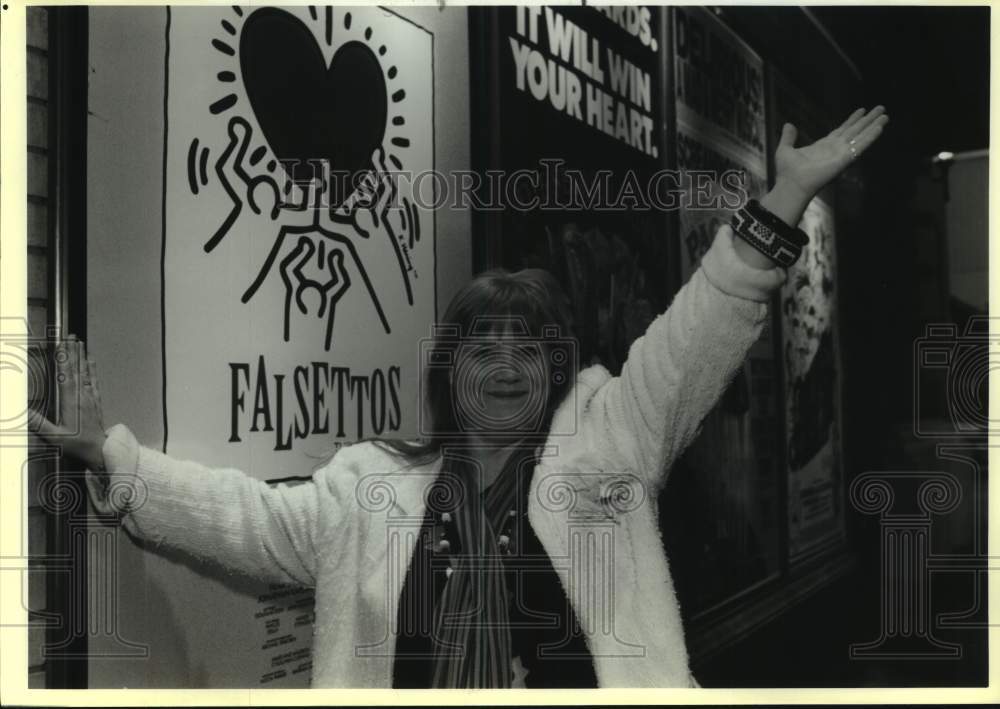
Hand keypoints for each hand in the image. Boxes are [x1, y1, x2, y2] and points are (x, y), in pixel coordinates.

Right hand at [28, 335, 107, 474]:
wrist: (100, 450)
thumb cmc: (78, 444)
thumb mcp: (55, 437)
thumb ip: (39, 424)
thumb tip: (24, 412)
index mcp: (71, 402)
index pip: (65, 375)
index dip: (63, 359)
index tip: (60, 345)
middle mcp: (82, 396)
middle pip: (76, 369)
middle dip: (72, 352)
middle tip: (70, 336)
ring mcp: (90, 397)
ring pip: (85, 372)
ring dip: (82, 357)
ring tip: (79, 342)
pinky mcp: (96, 401)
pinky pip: (93, 380)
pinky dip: (92, 369)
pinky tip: (91, 361)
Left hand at [775, 105, 888, 204]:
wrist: (790, 184)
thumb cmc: (787, 172)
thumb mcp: (785, 149)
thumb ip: (788, 137)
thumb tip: (788, 125)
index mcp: (823, 146)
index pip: (841, 131)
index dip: (852, 120)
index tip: (861, 111)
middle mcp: (835, 149)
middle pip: (855, 131)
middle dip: (867, 120)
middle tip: (880, 108)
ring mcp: (841, 154)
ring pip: (860, 137)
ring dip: (873, 126)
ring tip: (885, 116)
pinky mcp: (845, 159)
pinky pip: (860, 146)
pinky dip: (870, 137)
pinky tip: (880, 128)